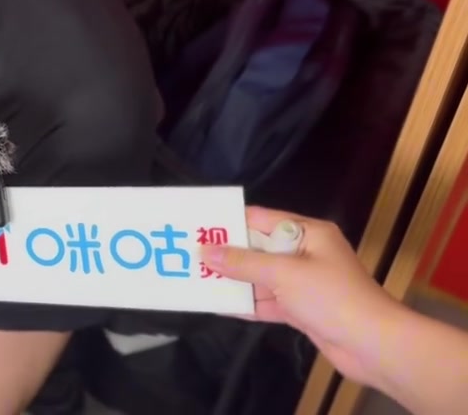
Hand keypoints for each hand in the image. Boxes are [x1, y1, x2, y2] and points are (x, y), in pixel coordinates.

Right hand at [200, 206, 401, 381]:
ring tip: (197, 281)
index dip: (230, 223)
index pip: (261, 220)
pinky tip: (220, 306)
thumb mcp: (283, 274)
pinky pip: (268, 301)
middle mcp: (306, 253)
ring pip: (261, 277)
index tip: (198, 228)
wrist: (373, 344)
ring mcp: (304, 283)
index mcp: (308, 233)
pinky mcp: (303, 309)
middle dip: (227, 255)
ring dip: (234, 282)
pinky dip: (247, 304)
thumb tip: (205, 252)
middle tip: (190, 255)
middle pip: (259, 249)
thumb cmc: (331, 297)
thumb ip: (243, 262)